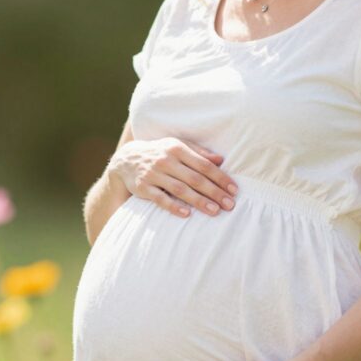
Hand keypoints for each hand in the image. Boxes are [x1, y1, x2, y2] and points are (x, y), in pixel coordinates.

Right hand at [108, 137, 238, 217]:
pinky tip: (186, 214)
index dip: (221, 178)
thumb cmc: (160, 153)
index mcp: (177, 148)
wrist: (126, 160)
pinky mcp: (142, 187)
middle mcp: (166, 160)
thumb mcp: (177, 146)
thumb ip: (199, 152)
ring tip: (214, 211)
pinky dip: (173, 206)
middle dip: (214, 192)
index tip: (234, 190)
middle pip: (195, 178)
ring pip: (180, 189)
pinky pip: (160, 199)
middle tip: (230, 205)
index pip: (204, 165)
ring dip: (198, 201)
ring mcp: (153, 174)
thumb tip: (221, 160)